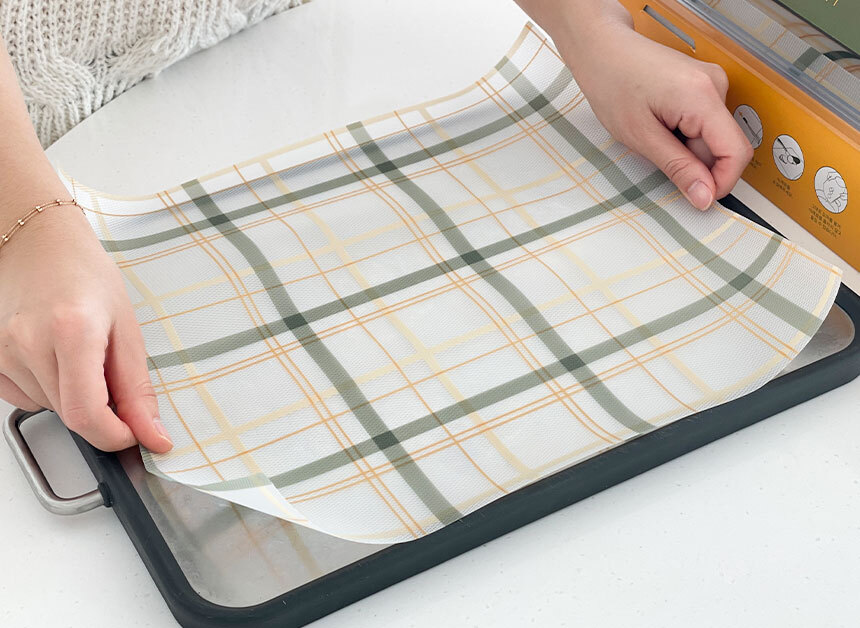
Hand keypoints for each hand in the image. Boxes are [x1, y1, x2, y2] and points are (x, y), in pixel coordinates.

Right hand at [0, 205, 172, 452]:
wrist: (39, 245)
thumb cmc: (86, 277)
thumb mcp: (126, 329)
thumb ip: (137, 389)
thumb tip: (152, 435)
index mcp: (72, 331)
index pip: (87, 414)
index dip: (115, 435)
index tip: (134, 434)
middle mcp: (28, 342)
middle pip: (71, 415)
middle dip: (101, 410)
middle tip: (109, 372)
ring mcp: (2, 351)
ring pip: (50, 408)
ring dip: (74, 396)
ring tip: (79, 353)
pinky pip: (25, 398)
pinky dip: (47, 390)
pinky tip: (53, 357)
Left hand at [556, 18, 752, 208]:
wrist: (602, 49)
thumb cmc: (612, 83)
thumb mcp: (641, 137)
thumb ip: (678, 168)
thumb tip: (705, 196)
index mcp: (702, 97)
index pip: (737, 152)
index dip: (721, 183)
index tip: (699, 198)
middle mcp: (715, 86)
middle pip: (724, 146)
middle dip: (696, 164)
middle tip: (657, 158)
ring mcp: (712, 84)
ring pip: (712, 138)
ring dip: (687, 149)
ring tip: (653, 136)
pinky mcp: (703, 86)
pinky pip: (704, 124)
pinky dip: (684, 136)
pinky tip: (659, 126)